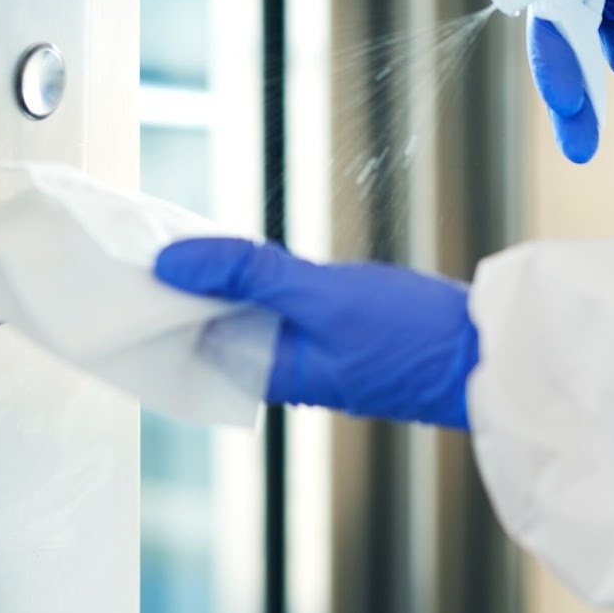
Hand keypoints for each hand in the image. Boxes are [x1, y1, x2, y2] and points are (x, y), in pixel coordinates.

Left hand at [154, 238, 477, 428]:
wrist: (486, 351)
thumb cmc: (409, 335)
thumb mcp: (319, 294)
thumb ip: (246, 274)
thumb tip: (170, 264)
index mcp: (268, 375)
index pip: (187, 342)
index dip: (156, 303)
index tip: (126, 263)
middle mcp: (283, 370)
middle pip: (212, 326)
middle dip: (183, 287)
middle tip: (146, 237)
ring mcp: (310, 351)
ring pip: (245, 312)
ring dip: (220, 280)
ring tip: (184, 238)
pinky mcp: (335, 333)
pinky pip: (278, 306)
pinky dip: (257, 281)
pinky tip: (246, 254)